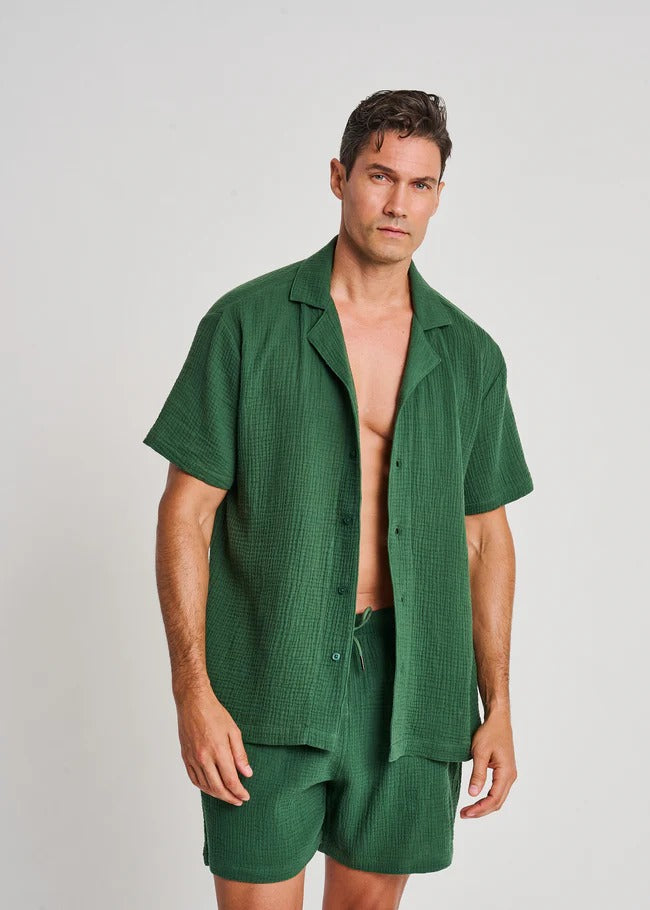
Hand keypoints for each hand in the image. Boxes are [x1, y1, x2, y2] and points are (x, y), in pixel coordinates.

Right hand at [175, 685, 253, 805]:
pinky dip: (203, 787)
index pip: (231, 780)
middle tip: (239, 801)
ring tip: (227, 796)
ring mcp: (193, 759)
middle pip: (218, 788)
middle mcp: (204, 758)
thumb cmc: (215, 713)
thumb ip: (240, 754)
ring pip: (205, 786)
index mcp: (218, 751)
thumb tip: (247, 773)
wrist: (193, 703)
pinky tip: (211, 788)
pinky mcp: (185, 757)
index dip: (239, 792)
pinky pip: (194, 779)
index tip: (246, 796)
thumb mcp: (234, 731)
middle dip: (230, 798)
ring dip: (217, 795)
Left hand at [459, 709, 516, 818]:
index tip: (465, 813)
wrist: (498, 719)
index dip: (479, 809)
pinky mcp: (504, 771)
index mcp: (506, 773)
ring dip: (484, 806)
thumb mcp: (480, 752)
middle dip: (481, 811)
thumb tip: (473, 794)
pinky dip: (487, 798)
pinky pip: (497, 790)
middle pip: (497, 802)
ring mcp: (508, 774)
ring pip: (498, 798)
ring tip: (468, 811)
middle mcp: (510, 776)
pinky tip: (476, 800)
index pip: (494, 799)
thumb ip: (477, 774)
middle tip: (463, 815)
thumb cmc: (489, 733)